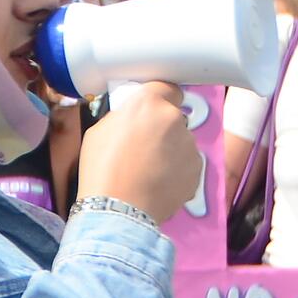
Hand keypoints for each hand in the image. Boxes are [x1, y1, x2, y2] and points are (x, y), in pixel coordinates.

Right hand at [77, 83, 200, 221]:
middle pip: (173, 117)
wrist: (118, 210)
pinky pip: (187, 165)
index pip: (166, 87)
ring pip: (181, 142)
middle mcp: (175, 118)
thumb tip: (133, 120)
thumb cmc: (102, 168)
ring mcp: (190, 145)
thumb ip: (123, 117)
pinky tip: (158, 185)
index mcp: (149, 102)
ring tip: (149, 172)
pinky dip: (177, 172)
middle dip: (162, 129)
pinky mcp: (197, 170)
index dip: (159, 100)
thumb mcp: (100, 131)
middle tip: (143, 149)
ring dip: (170, 152)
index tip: (151, 113)